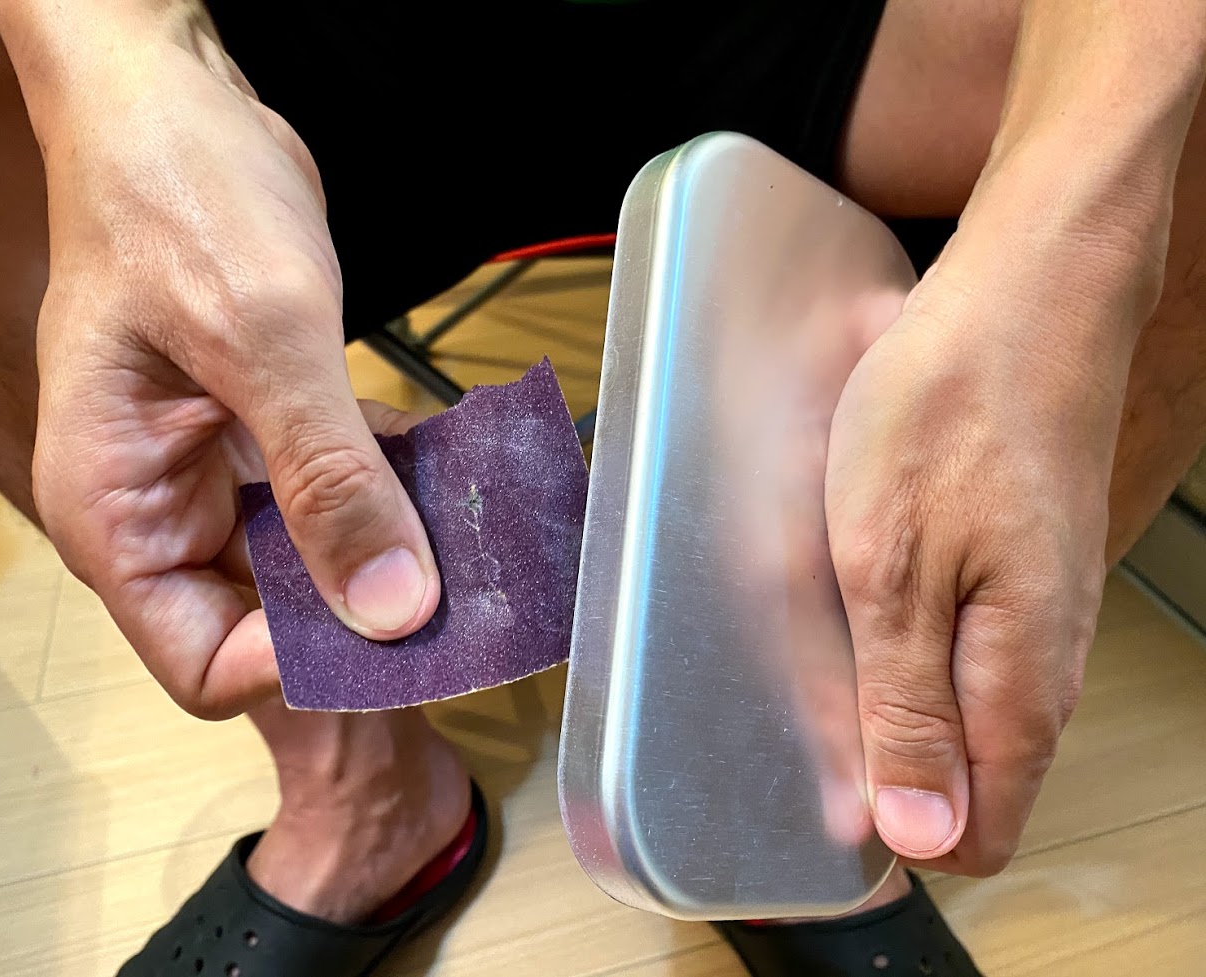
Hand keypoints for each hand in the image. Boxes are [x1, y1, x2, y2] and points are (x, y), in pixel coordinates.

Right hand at [30, 24, 438, 718]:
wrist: (174, 105)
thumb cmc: (177, 195)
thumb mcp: (262, 336)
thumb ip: (329, 478)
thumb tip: (390, 610)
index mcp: (118, 512)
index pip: (204, 664)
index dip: (299, 668)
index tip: (397, 628)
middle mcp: (160, 513)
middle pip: (263, 631)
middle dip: (361, 626)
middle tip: (463, 612)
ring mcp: (214, 478)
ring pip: (310, 570)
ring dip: (390, 562)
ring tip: (477, 551)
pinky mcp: (264, 439)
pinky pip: (335, 501)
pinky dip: (392, 497)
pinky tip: (455, 484)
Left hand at [824, 204, 1156, 874]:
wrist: (1028, 296)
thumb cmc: (955, 413)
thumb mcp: (893, 571)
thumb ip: (905, 709)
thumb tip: (919, 835)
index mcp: (1021, 687)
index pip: (972, 835)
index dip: (890, 827)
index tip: (817, 780)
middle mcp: (1043, 665)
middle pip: (959, 772)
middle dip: (874, 746)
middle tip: (808, 662)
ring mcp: (1036, 615)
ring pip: (952, 701)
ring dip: (879, 676)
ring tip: (829, 600)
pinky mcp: (1018, 568)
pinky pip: (956, 639)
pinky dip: (898, 622)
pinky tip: (861, 564)